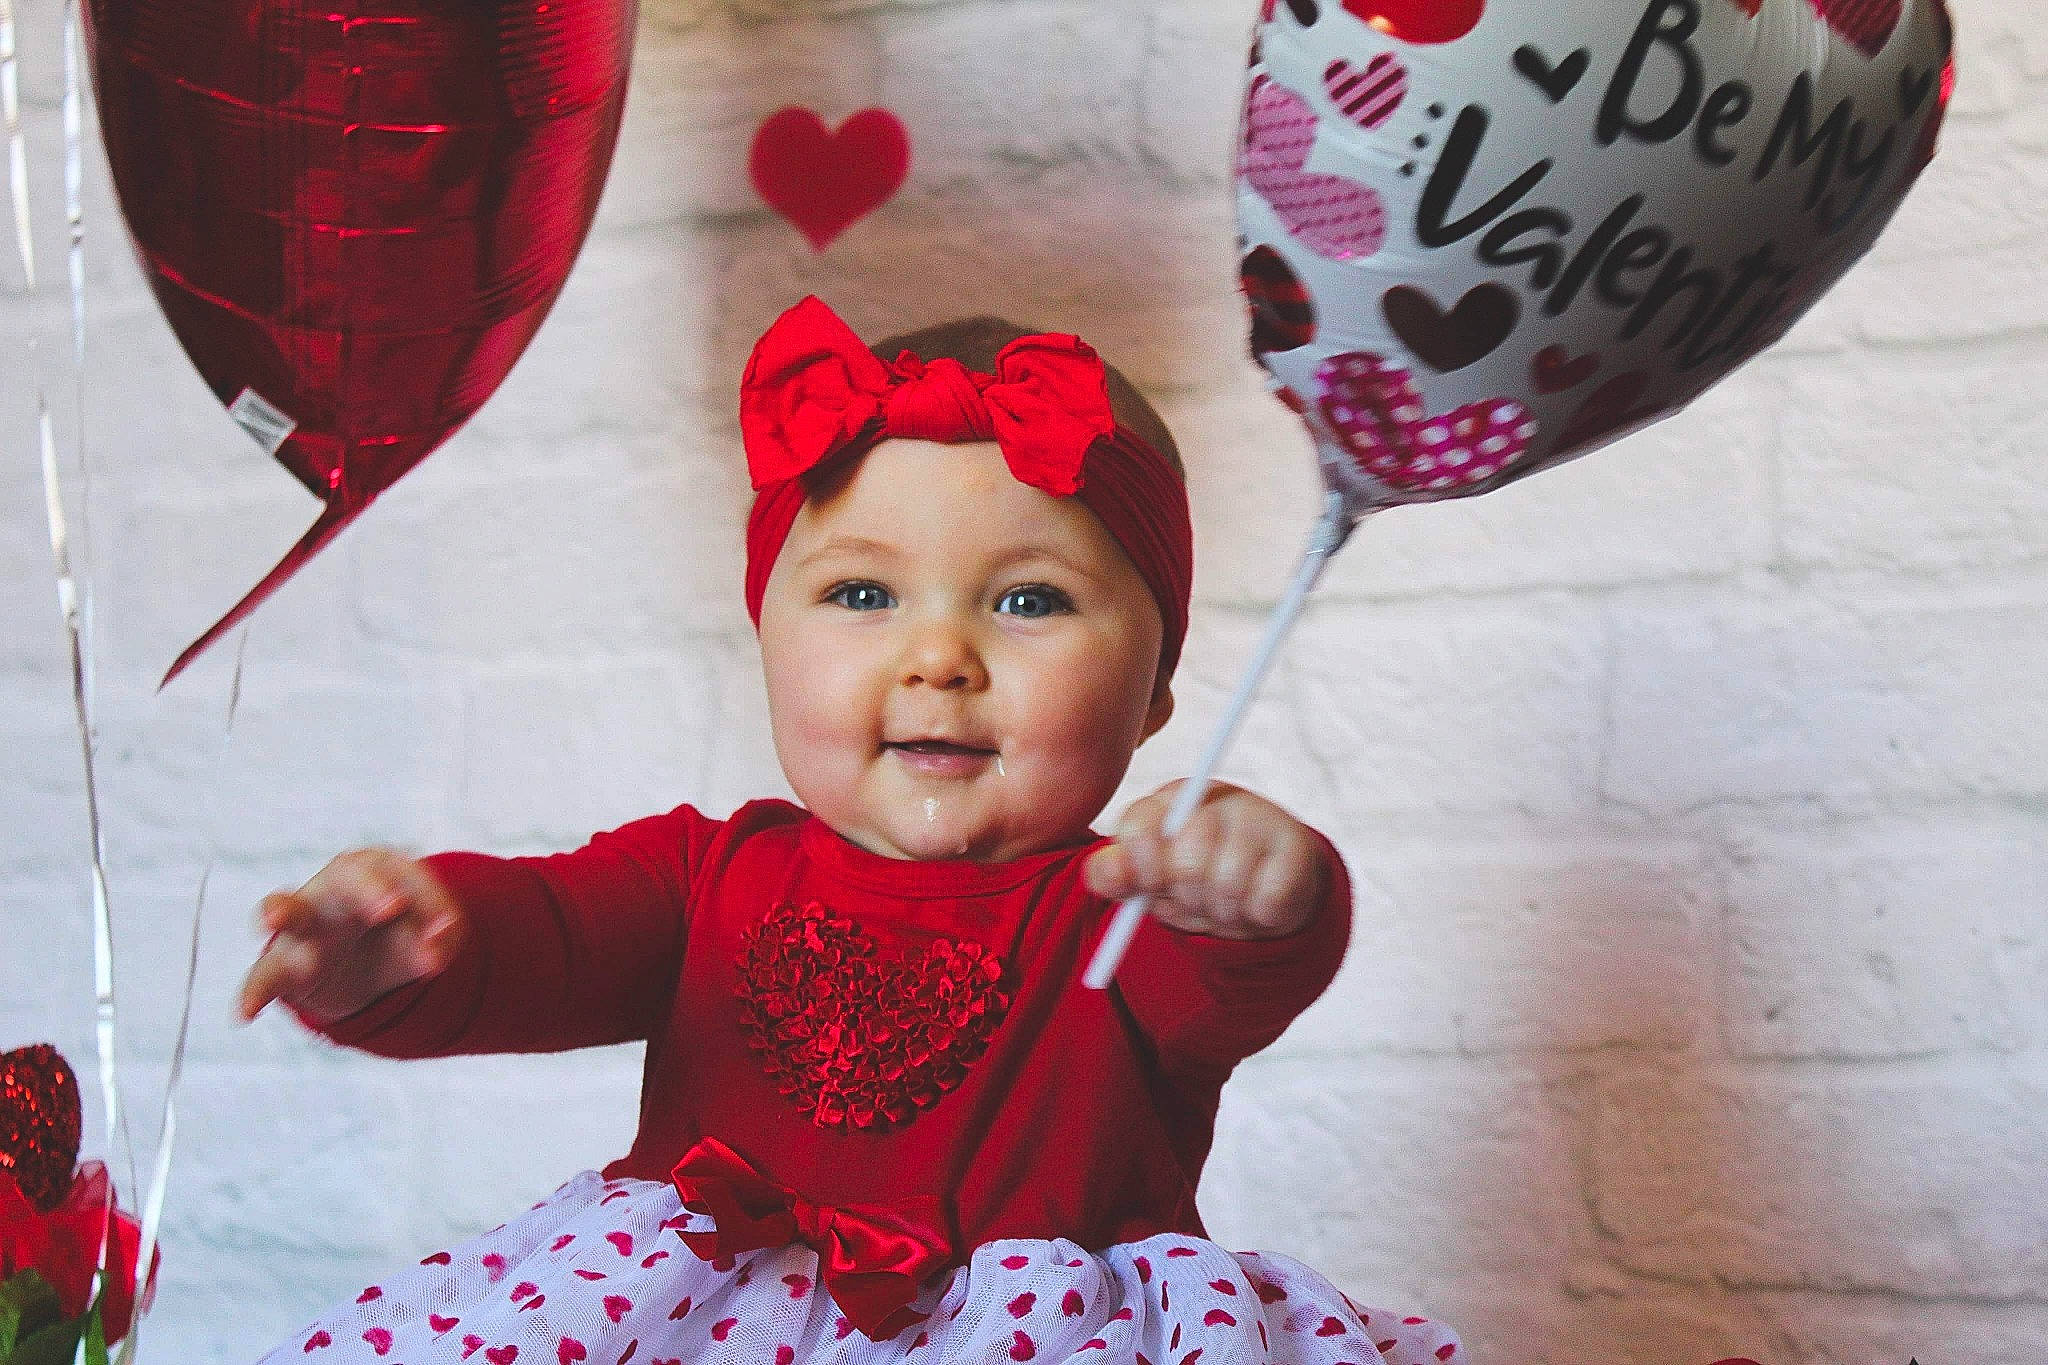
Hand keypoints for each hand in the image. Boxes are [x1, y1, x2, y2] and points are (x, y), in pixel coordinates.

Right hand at [238, 848, 464, 1024]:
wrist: (364, 968)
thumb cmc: (398, 936)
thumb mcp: (427, 940)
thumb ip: (436, 941)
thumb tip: (438, 950)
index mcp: (377, 874)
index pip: (404, 875)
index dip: (426, 898)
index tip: (446, 928)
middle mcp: (334, 890)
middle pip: (346, 877)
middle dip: (369, 890)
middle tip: (391, 909)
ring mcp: (303, 925)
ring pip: (287, 909)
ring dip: (281, 911)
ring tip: (273, 920)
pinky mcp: (281, 965)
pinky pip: (262, 975)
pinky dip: (252, 993)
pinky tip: (245, 1014)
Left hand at [1083, 780, 1330, 940]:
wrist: (1265, 887)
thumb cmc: (1195, 880)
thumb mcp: (1150, 878)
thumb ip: (1116, 874)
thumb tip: (1106, 873)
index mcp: (1171, 799)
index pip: (1140, 825)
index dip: (1143, 868)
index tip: (1153, 886)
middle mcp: (1215, 798)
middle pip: (1187, 862)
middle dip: (1189, 898)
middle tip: (1198, 896)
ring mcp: (1260, 818)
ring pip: (1228, 884)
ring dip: (1225, 911)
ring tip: (1229, 900)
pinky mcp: (1296, 847)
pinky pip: (1267, 901)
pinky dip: (1259, 916)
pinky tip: (1260, 901)